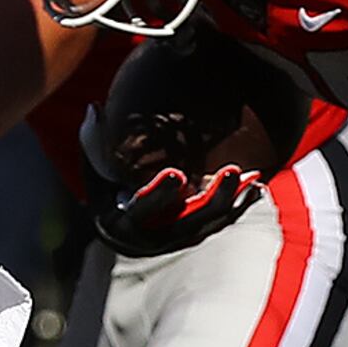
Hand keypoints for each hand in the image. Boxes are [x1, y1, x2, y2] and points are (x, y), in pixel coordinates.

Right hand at [84, 155, 260, 257]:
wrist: (117, 232)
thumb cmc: (104, 192)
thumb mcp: (93, 170)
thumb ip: (92, 141)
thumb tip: (95, 108)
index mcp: (123, 222)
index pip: (143, 209)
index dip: (160, 193)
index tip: (176, 174)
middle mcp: (153, 237)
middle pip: (188, 220)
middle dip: (212, 197)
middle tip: (231, 171)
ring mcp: (176, 239)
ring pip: (209, 223)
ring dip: (231, 199)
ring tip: (251, 176)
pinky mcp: (194, 235)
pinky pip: (220, 222)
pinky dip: (237, 205)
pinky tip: (255, 186)